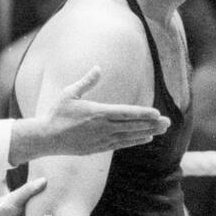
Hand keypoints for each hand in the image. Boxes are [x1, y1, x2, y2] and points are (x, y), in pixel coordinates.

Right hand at [8, 67, 168, 163]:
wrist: (47, 138)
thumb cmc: (57, 113)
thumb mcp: (69, 93)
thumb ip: (86, 81)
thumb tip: (98, 67)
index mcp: (97, 112)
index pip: (125, 113)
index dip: (142, 113)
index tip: (157, 113)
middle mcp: (102, 128)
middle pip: (131, 126)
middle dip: (151, 124)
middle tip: (168, 123)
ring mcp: (101, 140)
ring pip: (129, 137)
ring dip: (147, 133)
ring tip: (161, 131)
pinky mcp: (98, 148)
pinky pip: (121, 144)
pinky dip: (134, 141)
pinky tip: (145, 138)